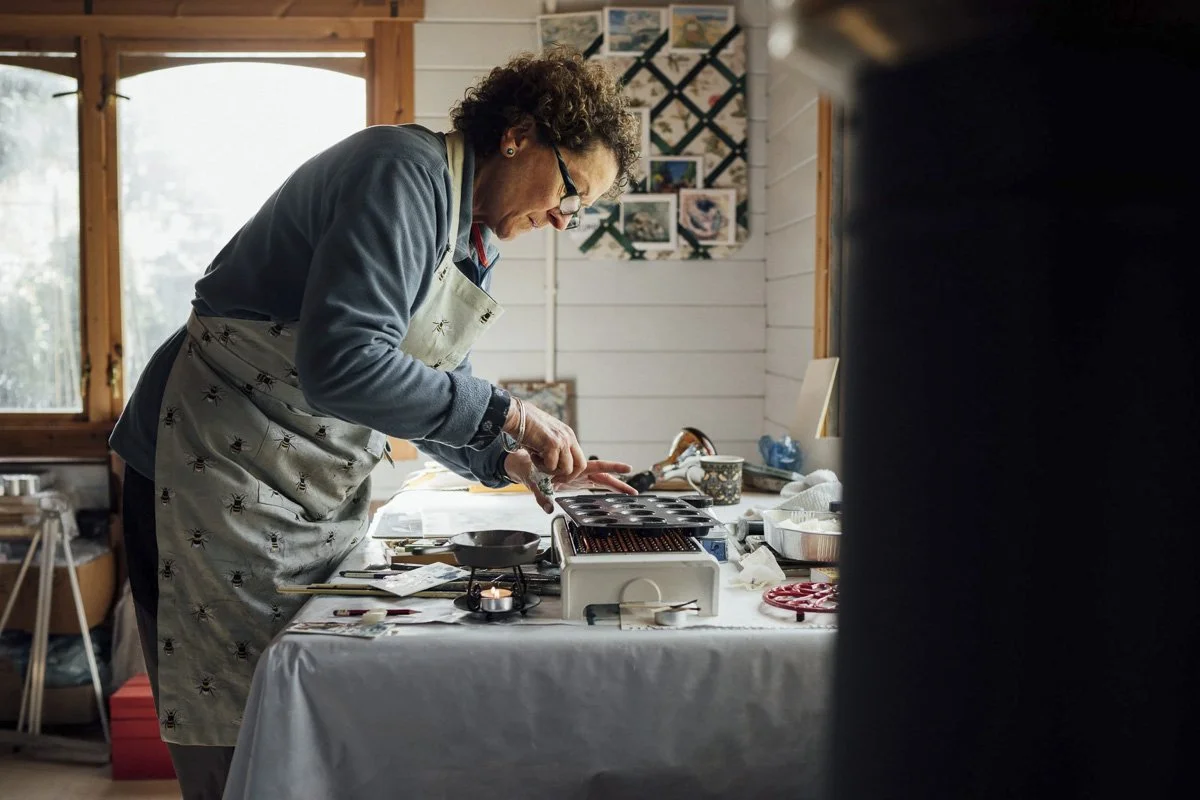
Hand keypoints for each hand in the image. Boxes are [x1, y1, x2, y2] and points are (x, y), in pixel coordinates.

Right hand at [503, 398, 585, 481]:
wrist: (516, 415)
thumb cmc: (527, 426)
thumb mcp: (547, 437)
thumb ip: (555, 449)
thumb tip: (557, 467)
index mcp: (569, 435)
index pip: (580, 460)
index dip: (570, 472)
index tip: (557, 476)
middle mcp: (569, 437)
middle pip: (580, 467)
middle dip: (566, 477)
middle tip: (552, 479)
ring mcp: (562, 440)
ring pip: (565, 469)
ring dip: (550, 470)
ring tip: (537, 460)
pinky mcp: (552, 444)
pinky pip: (551, 467)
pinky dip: (540, 466)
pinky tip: (532, 455)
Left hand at [504, 451, 636, 513]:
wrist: (524, 466)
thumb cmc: (530, 469)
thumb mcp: (534, 481)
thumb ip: (541, 494)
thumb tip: (548, 508)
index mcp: (571, 466)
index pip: (595, 466)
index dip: (611, 469)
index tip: (625, 471)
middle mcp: (578, 470)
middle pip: (603, 472)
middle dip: (618, 478)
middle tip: (634, 488)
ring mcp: (579, 475)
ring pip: (602, 479)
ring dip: (616, 485)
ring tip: (632, 493)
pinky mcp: (577, 481)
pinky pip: (595, 483)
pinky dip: (606, 488)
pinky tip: (616, 494)